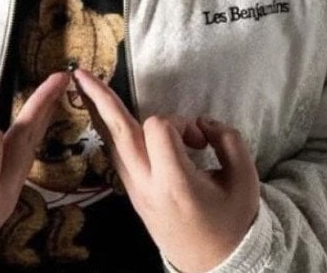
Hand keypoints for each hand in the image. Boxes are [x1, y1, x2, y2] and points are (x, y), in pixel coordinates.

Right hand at [0, 71, 67, 266]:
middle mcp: (1, 194)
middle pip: (27, 140)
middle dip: (42, 105)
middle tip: (60, 77)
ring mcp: (10, 196)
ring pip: (31, 147)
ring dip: (41, 115)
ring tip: (55, 88)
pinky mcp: (9, 195)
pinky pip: (25, 157)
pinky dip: (31, 133)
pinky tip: (37, 116)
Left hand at [73, 68, 260, 272]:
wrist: (212, 263)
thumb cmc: (231, 221)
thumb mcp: (245, 180)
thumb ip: (229, 140)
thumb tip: (204, 122)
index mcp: (175, 182)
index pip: (159, 129)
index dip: (179, 122)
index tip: (200, 139)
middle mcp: (147, 184)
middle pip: (118, 132)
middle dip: (100, 99)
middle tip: (81, 72)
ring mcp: (134, 189)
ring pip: (111, 142)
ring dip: (97, 111)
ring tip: (84, 84)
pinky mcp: (131, 191)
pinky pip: (116, 154)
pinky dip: (108, 130)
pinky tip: (100, 113)